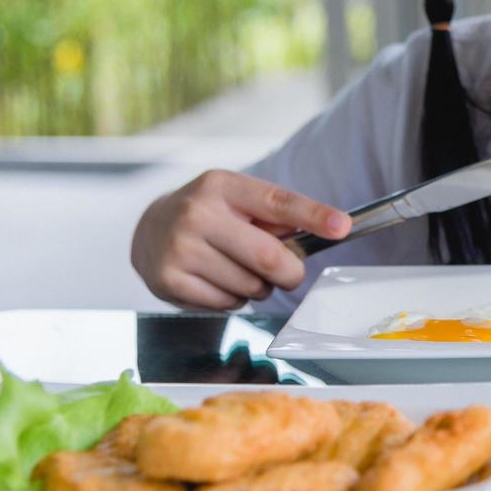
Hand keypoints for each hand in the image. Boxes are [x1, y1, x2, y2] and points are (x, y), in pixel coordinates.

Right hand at [132, 170, 350, 310]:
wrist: (149, 230)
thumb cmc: (209, 214)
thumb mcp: (237, 199)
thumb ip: (275, 216)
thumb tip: (323, 231)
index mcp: (223, 186)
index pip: (278, 202)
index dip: (314, 216)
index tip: (342, 227)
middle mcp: (198, 213)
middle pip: (268, 257)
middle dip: (291, 272)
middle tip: (290, 274)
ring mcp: (180, 248)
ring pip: (250, 286)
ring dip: (260, 287)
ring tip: (241, 271)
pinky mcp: (168, 280)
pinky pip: (226, 304)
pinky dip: (234, 300)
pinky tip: (219, 282)